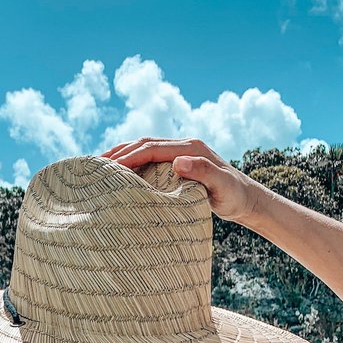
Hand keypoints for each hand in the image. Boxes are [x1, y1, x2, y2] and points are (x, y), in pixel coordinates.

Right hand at [102, 138, 263, 225]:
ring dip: (124, 153)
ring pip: (146, 147)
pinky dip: (134, 160)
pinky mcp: (181, 162)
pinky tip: (122, 172)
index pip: (152, 147)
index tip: (109, 167)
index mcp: (191, 148)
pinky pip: (152, 157)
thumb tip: (179, 160)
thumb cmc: (234, 197)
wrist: (247, 200)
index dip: (129, 156)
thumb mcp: (222, 186)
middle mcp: (185, 145)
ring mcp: (182, 152)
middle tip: (95, 163)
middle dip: (120, 151)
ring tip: (101, 164)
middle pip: (145, 142)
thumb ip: (203, 172)